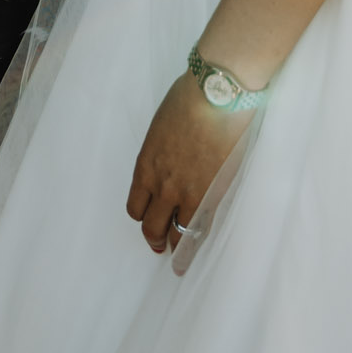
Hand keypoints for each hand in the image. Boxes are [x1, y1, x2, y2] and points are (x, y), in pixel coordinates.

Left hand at [126, 72, 249, 254]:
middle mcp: (161, 186)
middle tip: (159, 245)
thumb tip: (171, 153)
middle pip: (150, 226)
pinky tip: (198, 247)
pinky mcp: (212, 196)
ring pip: (176, 233)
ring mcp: (187, 194)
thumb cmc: (189, 99)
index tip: (148, 218)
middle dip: (154, 238)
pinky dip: (198, 241)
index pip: (135, 205)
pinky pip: (200, 228)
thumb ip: (163, 148)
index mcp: (145, 165)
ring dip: (177, 245)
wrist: (216, 97)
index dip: (142, 214)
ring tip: (180, 255)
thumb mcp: (163, 125)